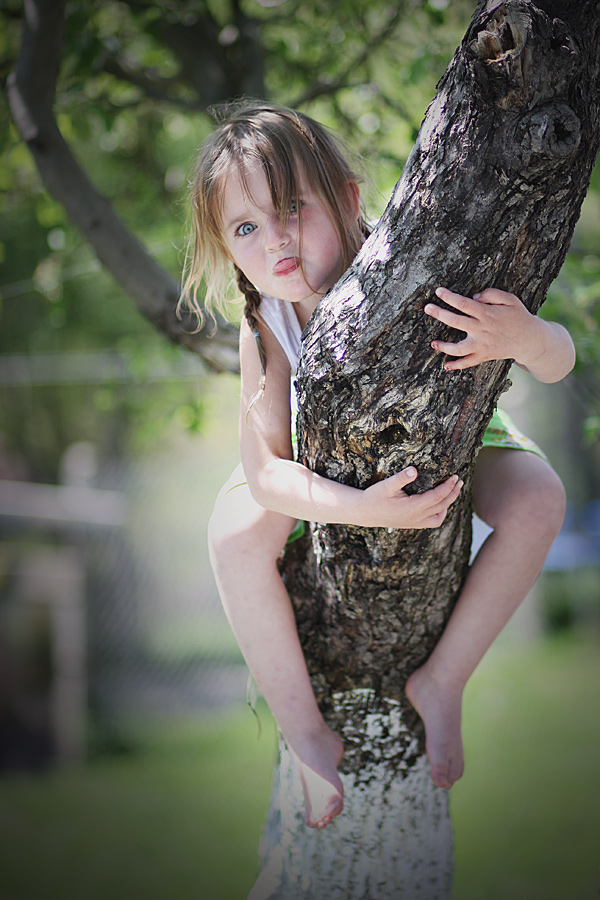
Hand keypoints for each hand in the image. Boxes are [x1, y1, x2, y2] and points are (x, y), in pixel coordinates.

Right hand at [359, 467, 462, 528]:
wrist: (363, 513)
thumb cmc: (373, 497)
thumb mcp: (385, 485)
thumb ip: (401, 478)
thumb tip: (414, 470)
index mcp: (411, 508)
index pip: (437, 497)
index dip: (448, 486)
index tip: (455, 476)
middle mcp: (415, 518)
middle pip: (442, 506)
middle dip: (453, 494)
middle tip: (459, 481)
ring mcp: (414, 523)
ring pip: (439, 517)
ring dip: (447, 505)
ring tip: (452, 492)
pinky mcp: (412, 524)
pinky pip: (432, 522)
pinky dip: (439, 513)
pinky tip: (438, 503)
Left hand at [424, 286, 539, 370]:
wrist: (530, 340)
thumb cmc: (519, 316)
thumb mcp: (510, 299)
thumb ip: (492, 294)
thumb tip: (474, 297)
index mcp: (487, 314)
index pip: (464, 304)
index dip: (449, 297)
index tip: (438, 291)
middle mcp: (482, 330)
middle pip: (456, 321)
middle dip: (439, 314)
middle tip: (427, 308)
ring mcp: (482, 345)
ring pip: (459, 348)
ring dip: (444, 346)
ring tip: (433, 343)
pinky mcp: (484, 355)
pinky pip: (468, 363)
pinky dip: (457, 366)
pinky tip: (446, 366)